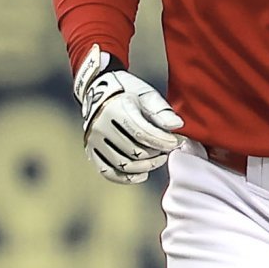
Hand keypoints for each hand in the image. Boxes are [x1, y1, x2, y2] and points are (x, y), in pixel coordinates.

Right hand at [72, 43, 183, 183]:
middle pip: (134, 151)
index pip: (142, 133)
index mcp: (115, 109)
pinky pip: (108, 172)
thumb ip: (162, 111)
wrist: (99, 90)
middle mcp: (101, 126)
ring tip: (159, 158)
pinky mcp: (91, 150)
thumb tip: (177, 125)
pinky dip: (127, 178)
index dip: (163, 141)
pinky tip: (143, 174)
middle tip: (168, 148)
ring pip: (124, 164)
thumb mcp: (147, 95)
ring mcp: (94, 140)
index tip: (177, 141)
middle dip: (157, 153)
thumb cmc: (128, 92)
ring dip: (147, 166)